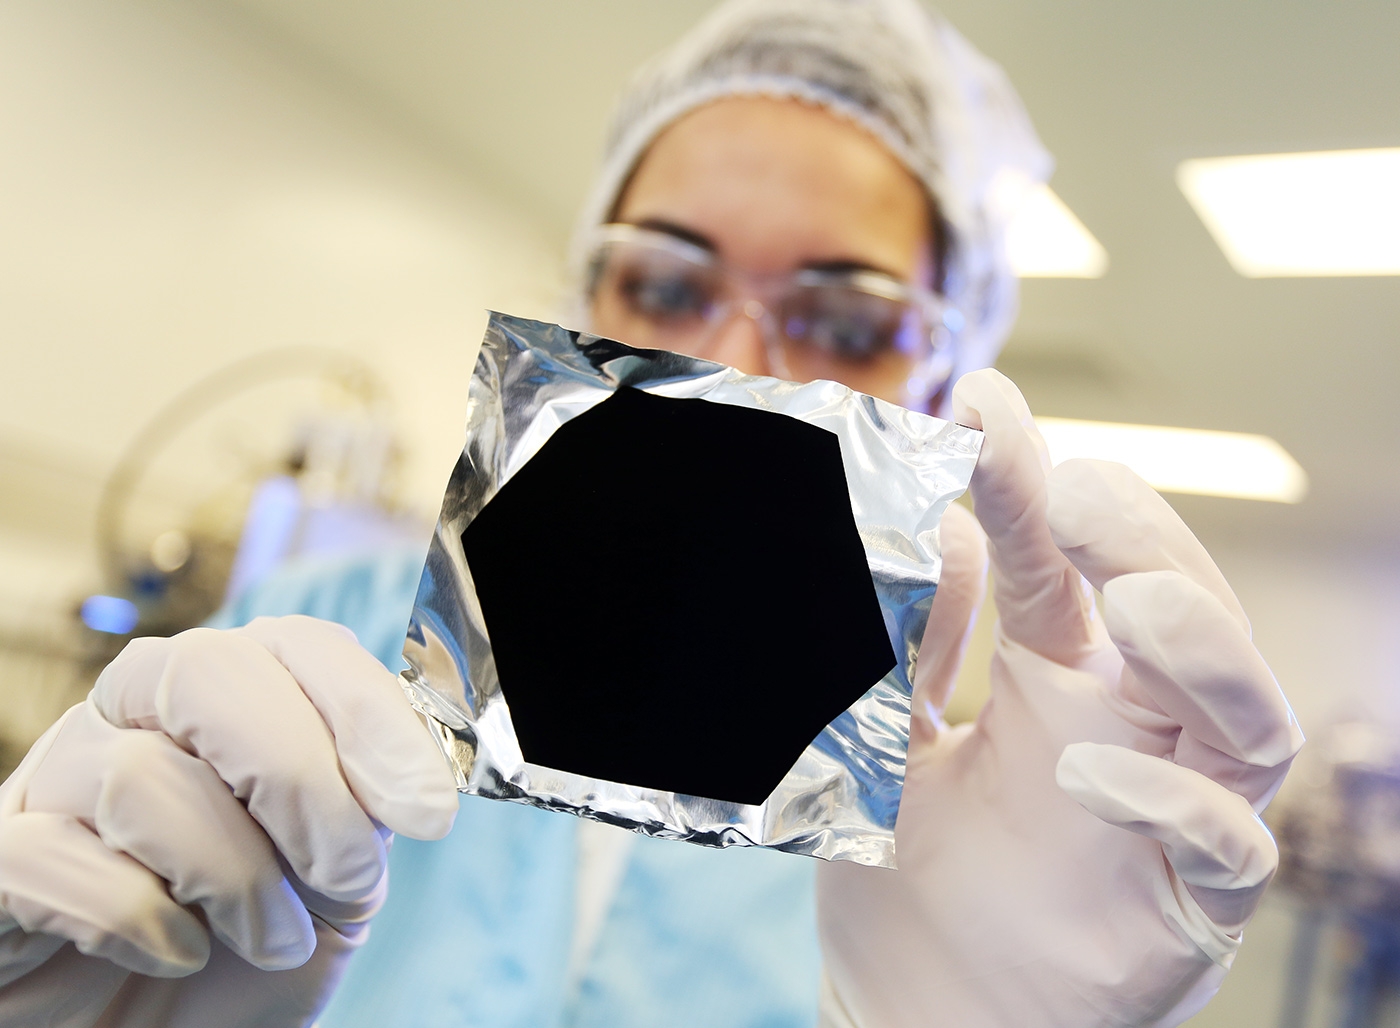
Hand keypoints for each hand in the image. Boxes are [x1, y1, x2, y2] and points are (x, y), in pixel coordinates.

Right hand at [0, 615, 457, 1027]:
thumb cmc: (247, 950)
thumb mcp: (333, 877)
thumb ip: (366, 807)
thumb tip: (420, 768)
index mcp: (227, 698)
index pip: (297, 643)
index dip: (370, 714)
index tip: (429, 810)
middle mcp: (132, 714)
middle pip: (208, 672)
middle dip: (300, 781)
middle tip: (350, 878)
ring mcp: (52, 780)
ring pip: (140, 774)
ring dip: (235, 874)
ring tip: (272, 938)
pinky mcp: (0, 859)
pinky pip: (49, 857)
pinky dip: (135, 917)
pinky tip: (178, 953)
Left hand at [816, 371, 1302, 1027]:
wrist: (917, 1012)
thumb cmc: (913, 875)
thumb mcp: (888, 742)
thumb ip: (917, 646)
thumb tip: (953, 529)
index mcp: (1064, 678)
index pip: (1064, 567)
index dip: (1030, 485)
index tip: (984, 401)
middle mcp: (1134, 729)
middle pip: (1187, 612)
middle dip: (1147, 542)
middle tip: (1081, 490)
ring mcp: (1173, 813)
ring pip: (1248, 715)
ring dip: (1203, 648)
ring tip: (1129, 604)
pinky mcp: (1191, 905)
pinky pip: (1230, 848)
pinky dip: (1176, 805)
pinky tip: (1085, 774)